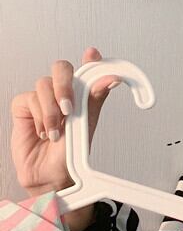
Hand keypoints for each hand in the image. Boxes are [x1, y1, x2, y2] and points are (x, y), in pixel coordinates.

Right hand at [11, 47, 120, 194]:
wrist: (51, 175)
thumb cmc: (70, 154)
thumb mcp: (87, 125)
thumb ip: (95, 100)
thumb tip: (110, 79)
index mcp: (82, 96)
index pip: (86, 70)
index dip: (90, 60)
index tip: (93, 55)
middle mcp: (63, 94)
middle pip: (61, 68)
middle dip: (64, 84)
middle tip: (69, 107)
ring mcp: (43, 99)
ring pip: (44, 84)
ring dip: (51, 110)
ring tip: (55, 132)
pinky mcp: (24, 106)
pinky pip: (29, 99)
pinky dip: (39, 117)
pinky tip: (43, 132)